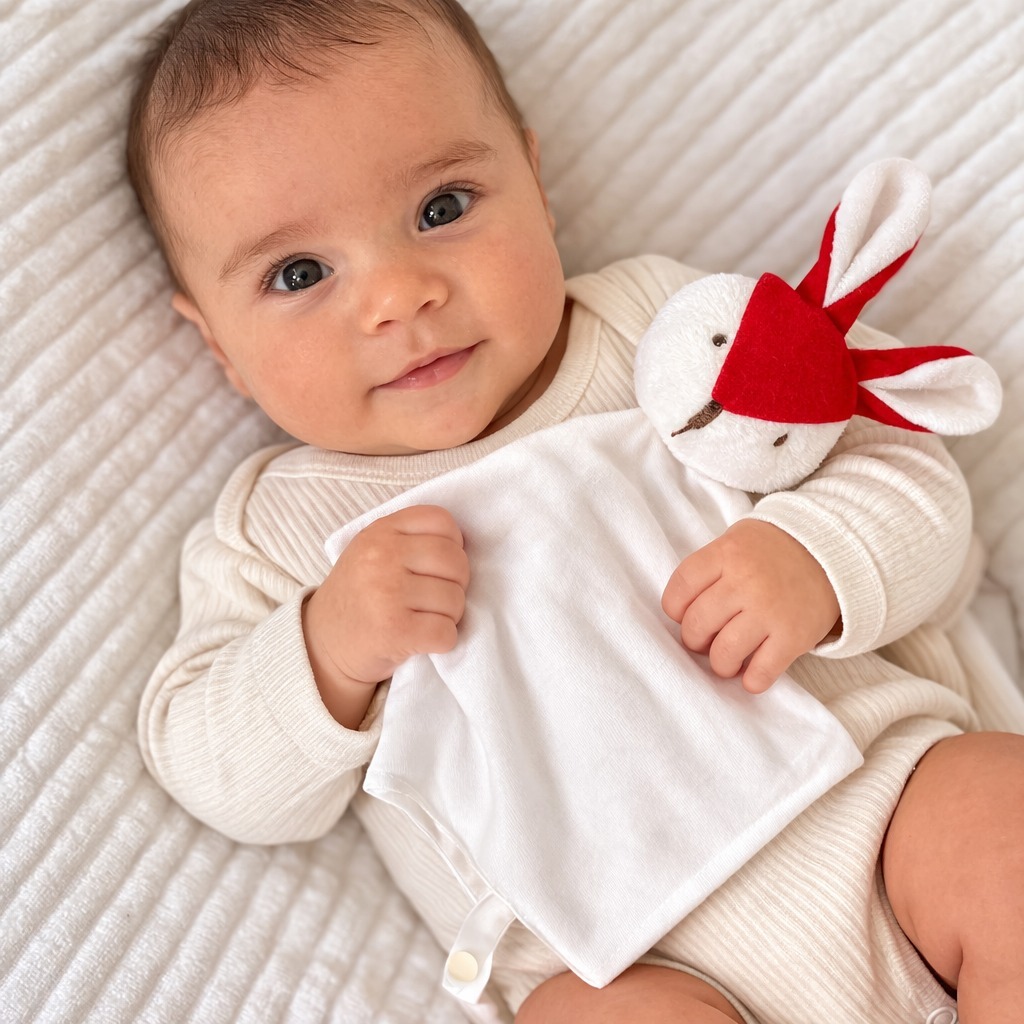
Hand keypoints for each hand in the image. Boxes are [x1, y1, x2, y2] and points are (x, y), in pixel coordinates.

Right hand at [303, 505, 468, 725]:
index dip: (453, 545)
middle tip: (436, 598)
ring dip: (449, 616)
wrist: (323, 645)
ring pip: (455, 600)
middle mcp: (381, 556)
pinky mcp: (395, 631)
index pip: (442, 521)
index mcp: (381, 531)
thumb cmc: (361, 596)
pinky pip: (446, 633)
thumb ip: (412, 539)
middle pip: (455, 561)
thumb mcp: (373, 550)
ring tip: (424, 618)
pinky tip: (423, 639)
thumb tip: (466, 545)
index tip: (438, 566)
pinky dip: (442, 641)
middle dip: (457, 584)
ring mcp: (387, 593)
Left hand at [661, 519, 839, 692]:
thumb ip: (709, 569)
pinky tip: (752, 674)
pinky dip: (752, 680)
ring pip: (724, 653)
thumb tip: (682, 610)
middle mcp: (744, 582)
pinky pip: (761, 672)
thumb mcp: (735, 541)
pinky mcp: (794, 637)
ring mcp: (769, 611)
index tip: (683, 614)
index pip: (679, 589)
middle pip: (697, 624)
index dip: (674, 609)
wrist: (833, 550)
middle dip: (694, 640)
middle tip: (705, 640)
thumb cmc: (773, 550)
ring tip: (727, 660)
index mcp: (726, 554)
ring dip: (720, 664)